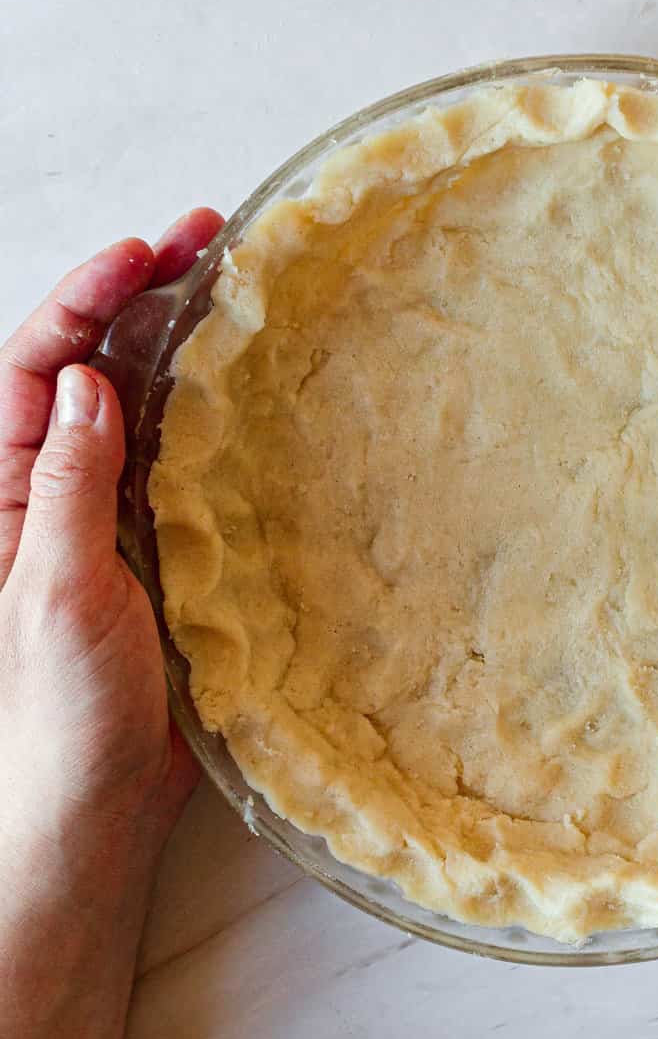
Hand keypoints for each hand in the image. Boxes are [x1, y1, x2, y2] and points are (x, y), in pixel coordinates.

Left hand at [0, 210, 223, 903]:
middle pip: (89, 363)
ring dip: (182, 339)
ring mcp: (109, 513)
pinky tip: (252, 382)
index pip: (35, 365)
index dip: (85, 299)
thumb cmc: (56, 712)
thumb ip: (68, 484)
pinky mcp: (161, 546)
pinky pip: (185, 461)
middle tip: (205, 232)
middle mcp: (51, 485)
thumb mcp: (57, 589)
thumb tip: (89, 381)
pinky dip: (216, 413)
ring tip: (234, 278)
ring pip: (142, 403)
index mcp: (2, 487)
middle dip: (139, 292)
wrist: (96, 805)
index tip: (143, 251)